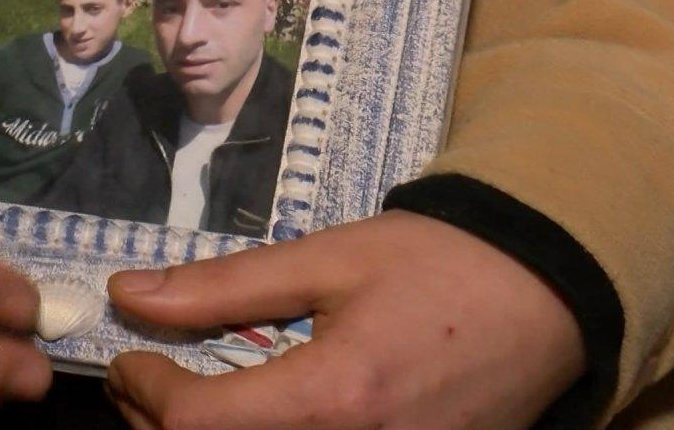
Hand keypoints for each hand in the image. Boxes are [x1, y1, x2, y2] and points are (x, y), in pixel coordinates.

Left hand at [105, 210, 583, 429]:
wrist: (544, 294)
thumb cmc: (436, 264)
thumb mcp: (326, 260)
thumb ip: (223, 285)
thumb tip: (129, 291)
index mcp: (336, 397)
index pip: (199, 423)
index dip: (145, 390)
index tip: (128, 355)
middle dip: (159, 425)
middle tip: (144, 378)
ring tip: (186, 398)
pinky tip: (251, 416)